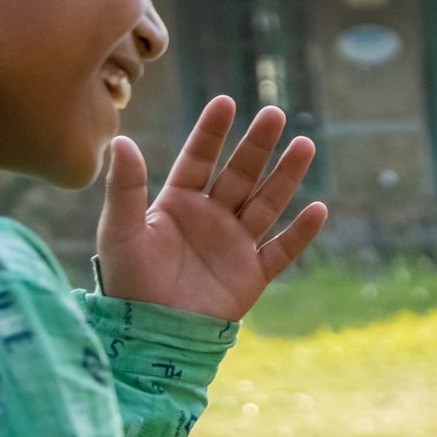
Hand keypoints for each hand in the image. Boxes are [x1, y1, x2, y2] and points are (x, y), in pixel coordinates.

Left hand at [94, 96, 328, 320]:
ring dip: (286, 176)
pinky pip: (282, 250)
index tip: (227, 102)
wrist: (151, 334)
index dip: (212, 133)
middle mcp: (211, 218)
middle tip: (275, 114)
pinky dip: (300, 233)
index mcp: (177, 204)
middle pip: (240, 174)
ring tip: (305, 145)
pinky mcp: (252, 274)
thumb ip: (124, 188)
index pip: (199, 159)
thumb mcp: (118, 231)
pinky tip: (318, 210)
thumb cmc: (128, 283)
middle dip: (257, 145)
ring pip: (266, 203)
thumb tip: (122, 140)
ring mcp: (235, 245)